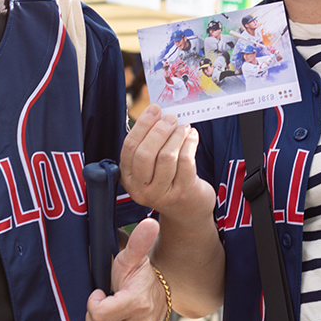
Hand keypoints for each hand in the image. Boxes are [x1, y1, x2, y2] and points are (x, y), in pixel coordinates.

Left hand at [85, 219, 165, 320]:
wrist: (158, 297)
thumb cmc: (138, 277)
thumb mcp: (131, 259)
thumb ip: (137, 243)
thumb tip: (149, 224)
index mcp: (138, 303)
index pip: (97, 315)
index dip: (93, 302)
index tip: (101, 293)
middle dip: (93, 317)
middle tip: (105, 304)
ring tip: (110, 315)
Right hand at [119, 105, 213, 219]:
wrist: (187, 211)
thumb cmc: (168, 180)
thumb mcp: (150, 167)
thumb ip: (149, 144)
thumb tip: (158, 113)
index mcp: (128, 178)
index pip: (129, 147)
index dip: (142, 125)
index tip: (154, 109)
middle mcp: (140, 189)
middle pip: (145, 153)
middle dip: (159, 130)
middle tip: (170, 118)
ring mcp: (161, 194)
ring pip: (166, 156)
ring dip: (176, 136)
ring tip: (183, 127)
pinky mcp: (182, 193)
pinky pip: (185, 161)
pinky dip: (189, 143)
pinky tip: (192, 136)